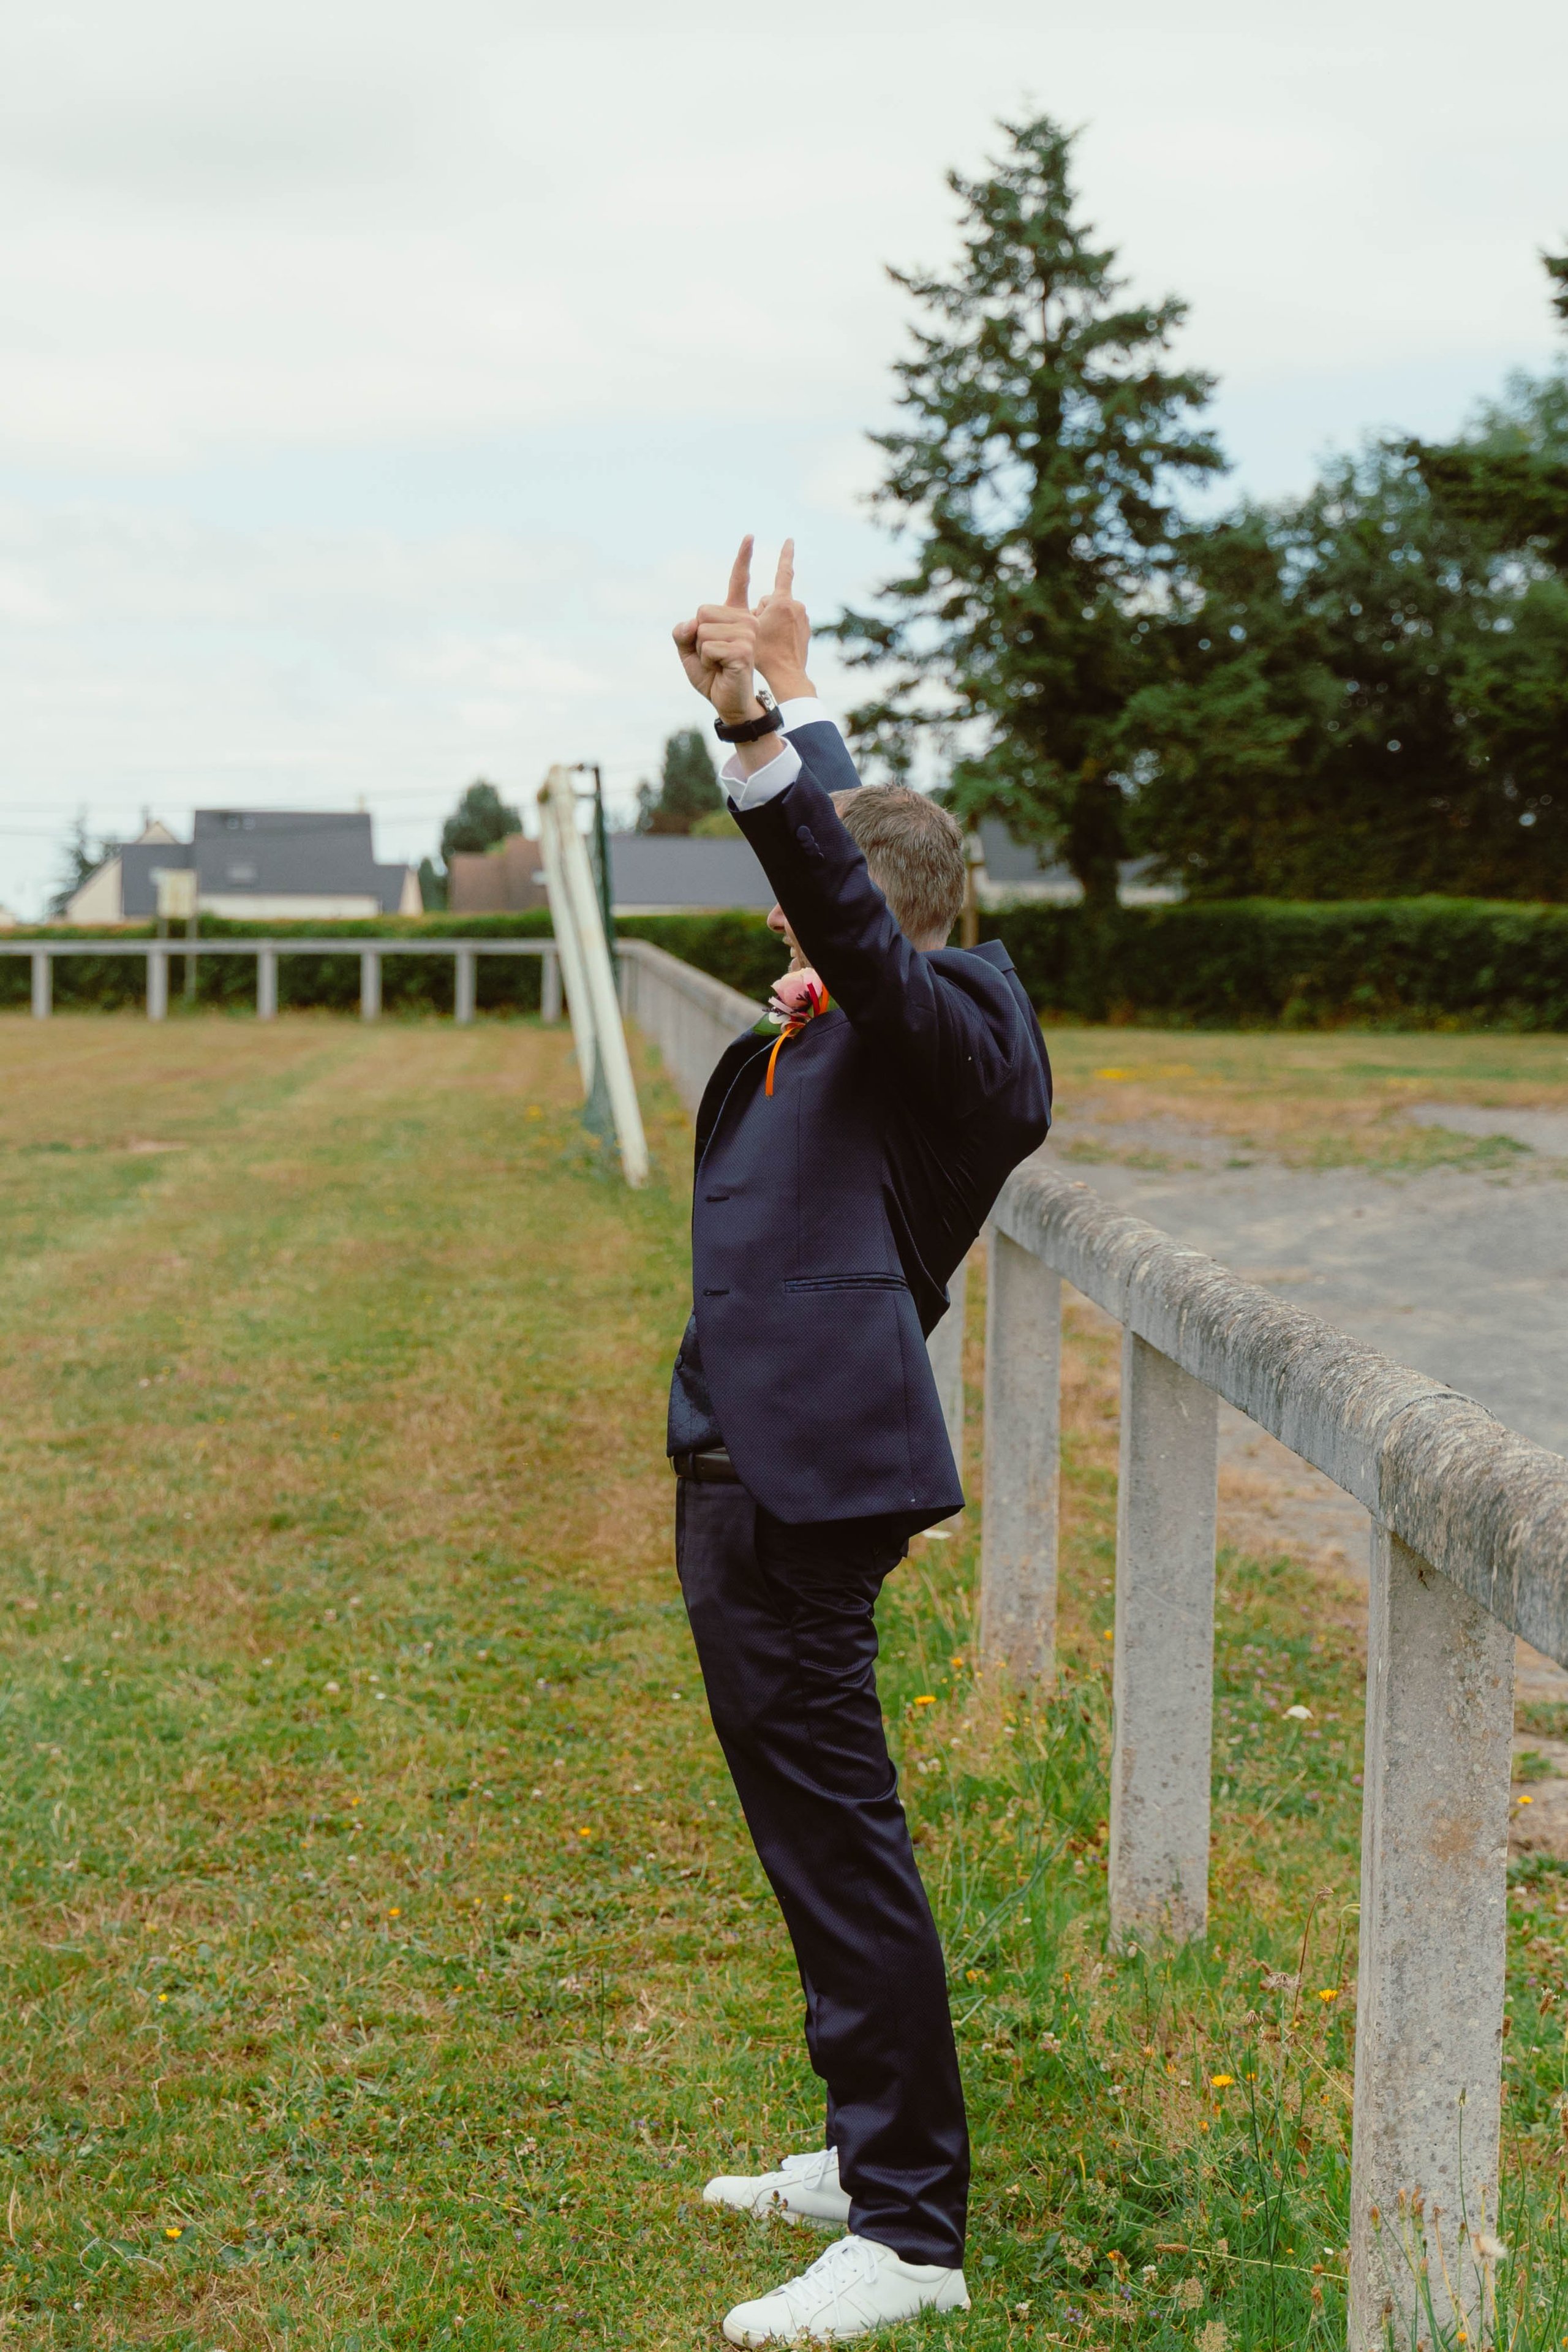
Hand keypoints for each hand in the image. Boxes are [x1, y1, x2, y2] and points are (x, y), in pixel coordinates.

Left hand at [672, 536, 762, 725]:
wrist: (727, 702)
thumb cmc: (711, 676)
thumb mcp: (688, 651)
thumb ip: (682, 632)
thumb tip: (690, 623)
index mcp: (734, 615)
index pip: (738, 581)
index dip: (743, 558)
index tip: (750, 536)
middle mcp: (745, 620)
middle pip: (702, 611)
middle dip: (696, 637)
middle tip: (712, 655)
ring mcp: (748, 633)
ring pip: (703, 630)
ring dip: (701, 651)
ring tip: (718, 663)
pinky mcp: (745, 649)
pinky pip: (708, 646)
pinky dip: (706, 661)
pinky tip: (721, 669)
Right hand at [753, 539, 812, 700]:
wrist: (787, 675)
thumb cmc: (765, 654)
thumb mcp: (749, 628)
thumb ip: (753, 611)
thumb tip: (761, 608)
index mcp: (782, 602)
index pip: (783, 571)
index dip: (785, 554)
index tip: (790, 539)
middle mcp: (797, 606)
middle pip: (773, 601)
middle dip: (765, 612)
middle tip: (761, 633)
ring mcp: (804, 618)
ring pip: (781, 613)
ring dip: (773, 621)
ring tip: (770, 641)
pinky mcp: (807, 629)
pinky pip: (789, 624)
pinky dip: (783, 630)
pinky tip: (779, 645)